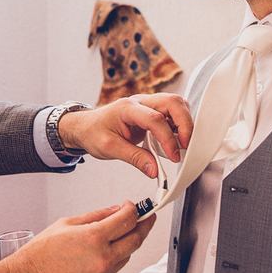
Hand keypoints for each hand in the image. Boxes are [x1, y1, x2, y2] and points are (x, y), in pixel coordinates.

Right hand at [0, 203, 155, 272]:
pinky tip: (104, 251)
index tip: (132, 206)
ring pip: (127, 255)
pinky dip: (115, 258)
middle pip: (136, 239)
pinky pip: (115, 269)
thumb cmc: (39, 255)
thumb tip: (112, 211)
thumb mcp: (66, 224)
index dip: (134, 209)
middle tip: (146, 217)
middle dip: (144, 226)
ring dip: (128, 243)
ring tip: (120, 233)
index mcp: (94, 238)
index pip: (128, 220)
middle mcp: (103, 259)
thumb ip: (95, 217)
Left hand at [58, 94, 191, 177]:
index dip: (167, 138)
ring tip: (182, 145)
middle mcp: (140, 101)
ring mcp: (147, 105)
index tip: (173, 156)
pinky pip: (172, 114)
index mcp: (127, 108)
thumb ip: (134, 158)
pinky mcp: (151, 112)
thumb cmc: (93, 132)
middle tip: (186, 146)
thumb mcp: (110, 148)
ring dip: (184, 123)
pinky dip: (178, 126)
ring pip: (176, 105)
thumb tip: (154, 171)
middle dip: (185, 124)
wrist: (85, 127)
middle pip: (173, 102)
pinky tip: (175, 141)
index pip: (155, 119)